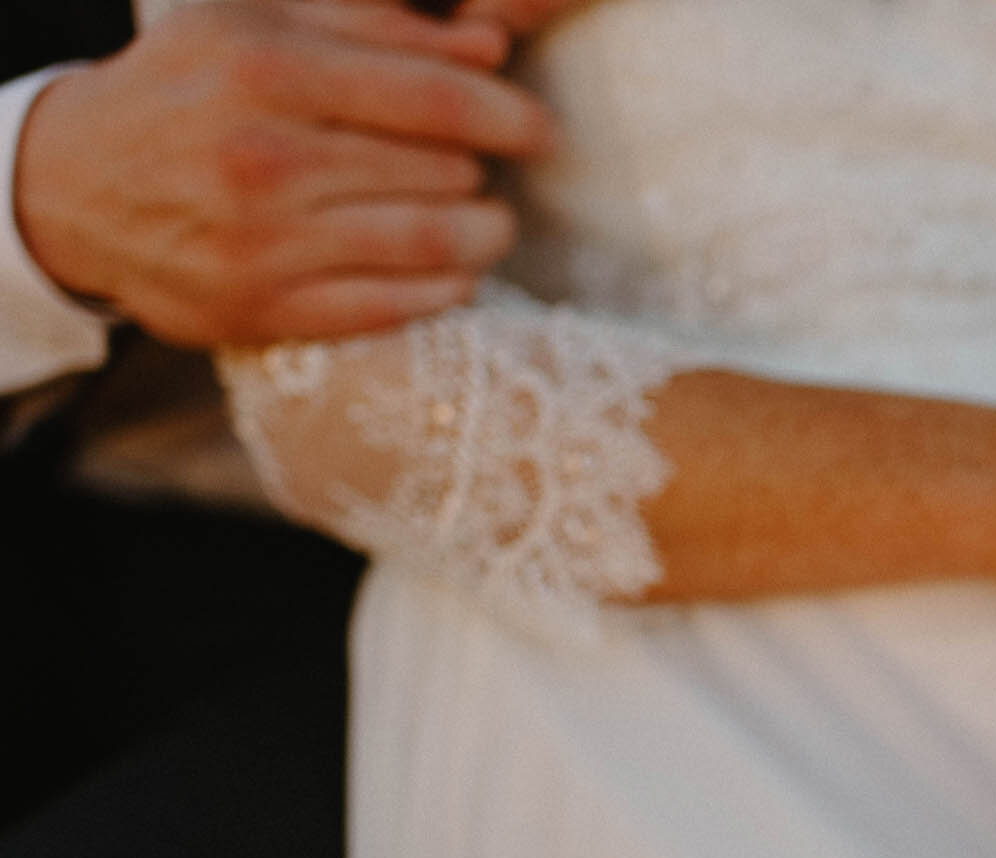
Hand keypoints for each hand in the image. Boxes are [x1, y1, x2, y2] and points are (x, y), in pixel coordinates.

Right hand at [14, 1, 553, 345]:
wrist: (74, 185)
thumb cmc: (191, 89)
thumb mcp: (262, 22)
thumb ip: (380, 25)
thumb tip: (492, 46)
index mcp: (265, 70)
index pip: (438, 99)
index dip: (511, 117)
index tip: (540, 131)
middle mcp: (263, 158)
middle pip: (444, 172)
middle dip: (481, 172)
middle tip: (480, 172)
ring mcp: (261, 242)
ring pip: (432, 243)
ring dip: (482, 235)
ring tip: (487, 223)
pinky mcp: (262, 310)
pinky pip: (395, 306)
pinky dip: (444, 289)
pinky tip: (451, 272)